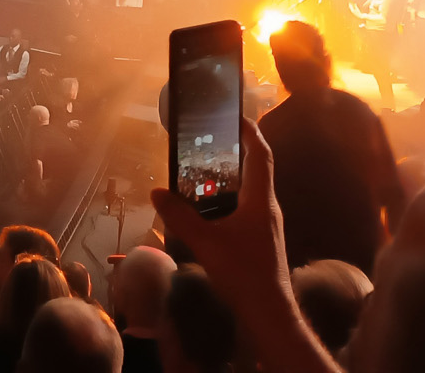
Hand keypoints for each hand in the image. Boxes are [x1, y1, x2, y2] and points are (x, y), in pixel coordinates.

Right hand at [149, 118, 332, 371]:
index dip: (250, 130)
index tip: (234, 114)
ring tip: (204, 168)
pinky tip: (208, 207)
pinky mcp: (260, 239)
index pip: (260, 154)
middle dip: (236, 150)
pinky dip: (228, 198)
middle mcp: (267, 207)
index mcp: (260, 199)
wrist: (268, 311)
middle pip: (255, 168)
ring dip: (230, 176)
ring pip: (250, 189)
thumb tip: (157, 193)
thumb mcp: (206, 242)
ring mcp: (266, 224)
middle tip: (211, 137)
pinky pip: (245, 207)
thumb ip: (181, 216)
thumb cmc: (243, 272)